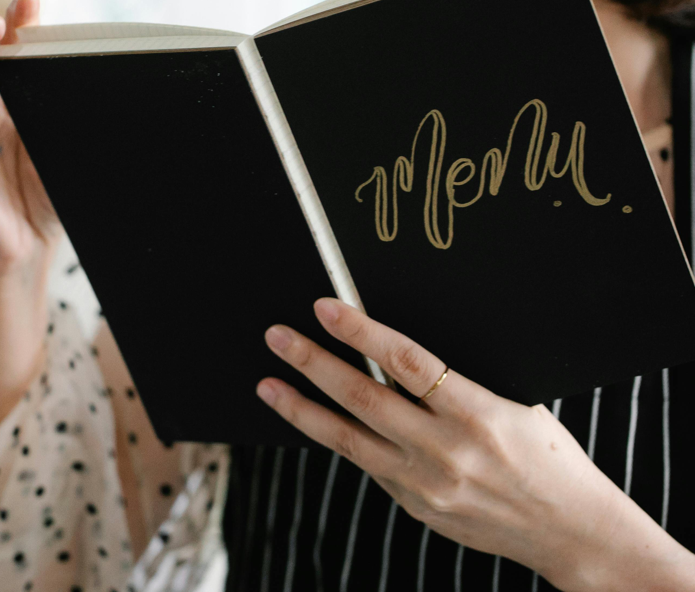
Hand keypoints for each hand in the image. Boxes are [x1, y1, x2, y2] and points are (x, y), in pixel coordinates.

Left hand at [256, 298, 694, 591]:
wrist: (572, 531)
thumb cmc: (549, 457)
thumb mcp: (516, 405)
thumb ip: (457, 384)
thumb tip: (394, 349)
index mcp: (478, 414)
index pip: (405, 361)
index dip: (361, 331)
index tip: (325, 307)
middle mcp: (446, 450)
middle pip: (362, 398)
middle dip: (312, 363)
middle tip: (276, 336)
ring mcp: (426, 483)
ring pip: (347, 439)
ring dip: (301, 408)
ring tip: (267, 383)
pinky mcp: (416, 506)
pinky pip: (368, 464)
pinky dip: (338, 438)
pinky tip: (313, 418)